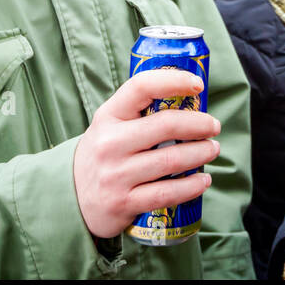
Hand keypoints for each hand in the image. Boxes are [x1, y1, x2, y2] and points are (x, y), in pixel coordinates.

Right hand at [74, 69, 220, 238]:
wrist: (70, 197)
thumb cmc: (103, 153)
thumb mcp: (110, 125)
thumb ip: (139, 111)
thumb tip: (189, 100)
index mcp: (108, 116)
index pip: (141, 87)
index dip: (174, 81)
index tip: (198, 85)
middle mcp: (109, 143)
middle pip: (165, 125)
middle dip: (199, 124)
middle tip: (214, 126)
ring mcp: (116, 175)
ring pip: (172, 160)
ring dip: (201, 154)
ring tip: (212, 150)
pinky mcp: (124, 203)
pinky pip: (167, 193)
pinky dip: (192, 186)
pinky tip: (203, 180)